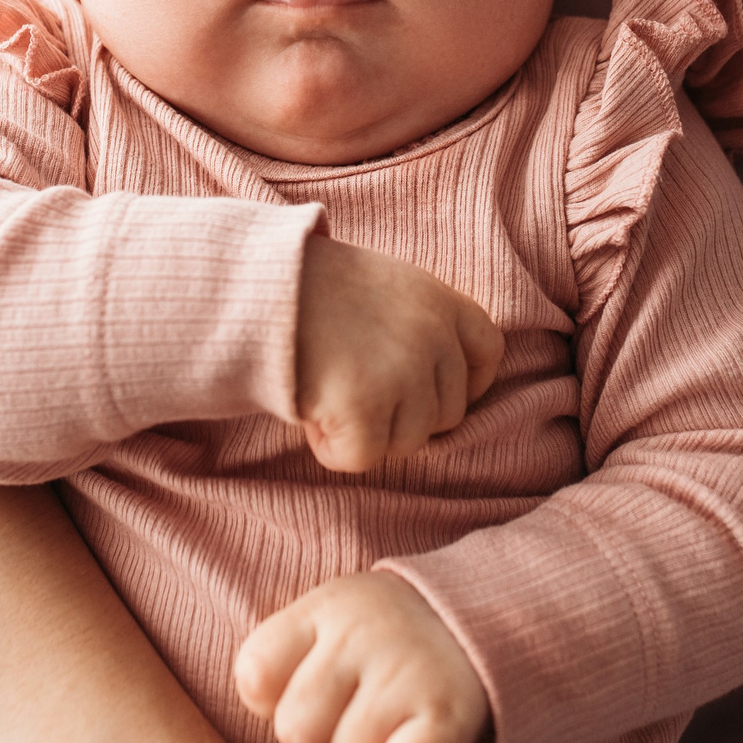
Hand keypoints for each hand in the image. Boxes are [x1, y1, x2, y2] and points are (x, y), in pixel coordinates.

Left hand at [233, 571, 488, 742]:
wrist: (477, 618)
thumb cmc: (379, 635)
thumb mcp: (327, 617)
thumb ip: (281, 655)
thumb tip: (256, 709)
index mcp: (323, 610)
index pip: (255, 674)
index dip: (268, 701)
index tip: (294, 695)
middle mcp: (360, 636)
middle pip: (294, 731)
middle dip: (313, 740)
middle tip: (343, 721)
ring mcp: (404, 675)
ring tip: (378, 737)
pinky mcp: (445, 717)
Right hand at [293, 235, 502, 473]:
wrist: (256, 285)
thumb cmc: (310, 288)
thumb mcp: (383, 285)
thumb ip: (418, 327)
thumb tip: (438, 395)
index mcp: (441, 300)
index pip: (486, 352)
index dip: (465, 383)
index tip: (428, 392)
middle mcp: (433, 336)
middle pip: (447, 413)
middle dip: (403, 415)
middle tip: (352, 387)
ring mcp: (404, 373)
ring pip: (408, 442)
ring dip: (367, 432)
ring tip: (328, 390)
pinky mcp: (366, 407)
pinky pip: (362, 458)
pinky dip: (332, 446)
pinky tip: (310, 409)